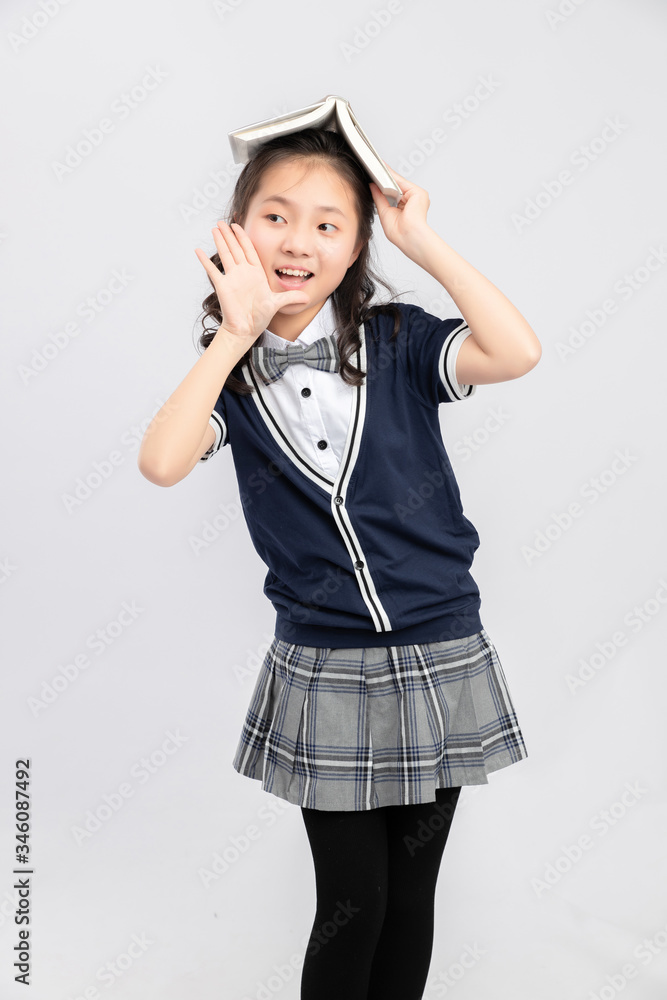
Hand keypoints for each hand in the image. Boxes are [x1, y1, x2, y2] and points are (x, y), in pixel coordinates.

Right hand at [194, 221, 309, 340]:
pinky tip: (198, 251)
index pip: (249, 250)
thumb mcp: (277, 303)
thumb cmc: (260, 317)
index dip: (243, 237)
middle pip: (235, 248)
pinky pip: (213, 271)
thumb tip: (307, 298)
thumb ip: (290, 298)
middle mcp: (242, 273)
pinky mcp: (223, 286)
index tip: (237, 225)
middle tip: (222, 221)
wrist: (246, 329)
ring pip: (225, 254)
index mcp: (255, 273)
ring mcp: (232, 278)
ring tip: (214, 228)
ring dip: (220, 241)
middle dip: (229, 235)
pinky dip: (205, 261)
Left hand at [369, 165, 431, 251]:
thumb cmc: (399, 233)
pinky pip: (402, 182)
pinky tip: (384, 171)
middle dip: (385, 179)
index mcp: (406, 208)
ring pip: (399, 183)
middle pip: (397, 186)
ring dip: (388, 176)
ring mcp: (417, 197)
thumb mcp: (384, 212)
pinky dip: (393, 177)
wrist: (408, 237)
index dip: (384, 186)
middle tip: (373, 169)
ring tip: (376, 168)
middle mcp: (413, 201)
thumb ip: (379, 198)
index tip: (374, 178)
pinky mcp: (419, 193)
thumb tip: (373, 186)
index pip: (394, 193)